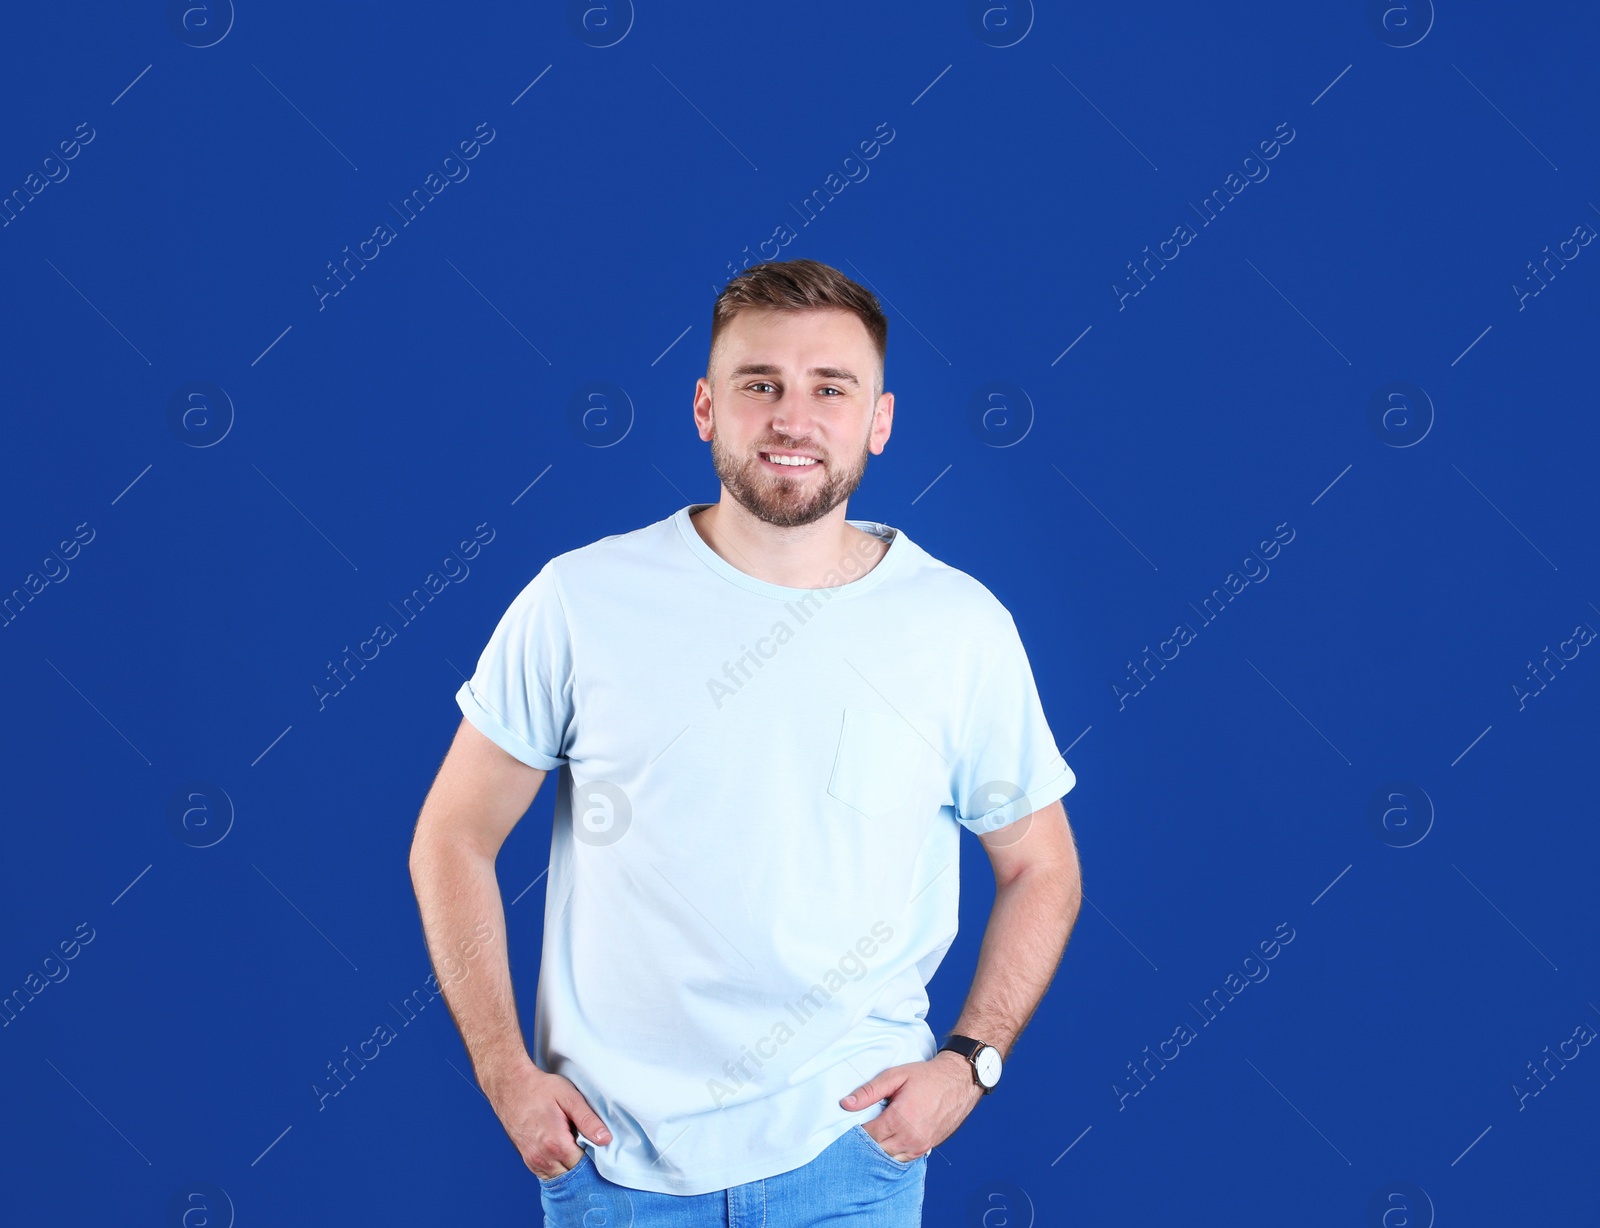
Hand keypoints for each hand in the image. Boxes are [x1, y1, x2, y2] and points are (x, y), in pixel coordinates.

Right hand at [483, 1055, 612, 1179]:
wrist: (510, 1087)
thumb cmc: (540, 1089)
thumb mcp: (569, 1097)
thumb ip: (588, 1120)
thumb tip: (606, 1140)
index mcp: (556, 1144)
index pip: (585, 1164)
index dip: (594, 1154)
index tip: (596, 1141)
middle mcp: (543, 1158)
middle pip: (573, 1173)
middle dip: (583, 1162)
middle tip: (586, 1141)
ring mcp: (533, 1162)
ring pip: (560, 1176)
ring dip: (570, 1165)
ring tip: (573, 1143)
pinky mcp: (528, 1160)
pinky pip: (548, 1174)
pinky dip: (558, 1166)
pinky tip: (562, 1149)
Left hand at [840, 1051, 983, 1160]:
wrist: (959, 1081)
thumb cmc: (927, 1077)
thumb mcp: (896, 1076)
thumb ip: (869, 1091)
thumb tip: (845, 1104)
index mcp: (900, 1118)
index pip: (868, 1135)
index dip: (857, 1129)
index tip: (852, 1120)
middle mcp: (910, 1136)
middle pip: (877, 1149)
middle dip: (866, 1140)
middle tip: (861, 1126)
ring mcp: (920, 1145)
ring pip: (889, 1157)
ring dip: (879, 1148)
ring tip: (875, 1131)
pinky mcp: (927, 1148)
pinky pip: (903, 1158)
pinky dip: (893, 1151)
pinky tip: (888, 1139)